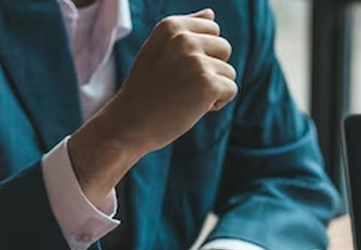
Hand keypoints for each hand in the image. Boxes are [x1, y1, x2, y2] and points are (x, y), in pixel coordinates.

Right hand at [68, 8, 237, 205]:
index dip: (202, 54)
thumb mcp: (158, 51)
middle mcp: (184, 39)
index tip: (178, 70)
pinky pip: (231, 89)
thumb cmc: (145, 92)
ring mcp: (196, 61)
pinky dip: (217, 104)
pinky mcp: (208, 84)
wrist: (129, 125)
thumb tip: (211, 14)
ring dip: (213, 89)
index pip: (212, 30)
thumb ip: (185, 31)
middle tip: (183, 87)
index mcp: (171, 26)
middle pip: (224, 49)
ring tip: (185, 99)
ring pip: (229, 72)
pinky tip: (193, 109)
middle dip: (212, 70)